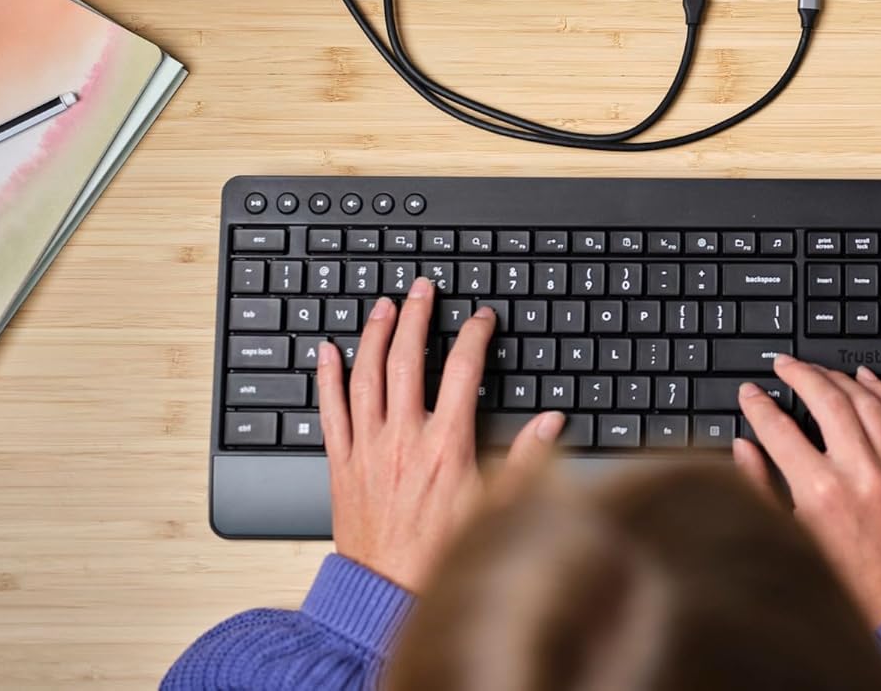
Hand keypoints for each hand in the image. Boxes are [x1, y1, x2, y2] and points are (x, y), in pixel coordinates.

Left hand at [316, 278, 562, 591]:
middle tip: (421, 289)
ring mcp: (368, 448)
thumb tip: (552, 422)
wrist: (390, 592)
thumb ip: (527, 458)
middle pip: (406, 360)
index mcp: (446, 444)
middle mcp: (403, 438)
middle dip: (415, 317)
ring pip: (366, 377)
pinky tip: (328, 352)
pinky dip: (327, 377)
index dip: (474, 336)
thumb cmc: (443, 553)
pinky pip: (330, 411)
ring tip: (382, 307)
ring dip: (373, 335)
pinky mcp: (341, 464)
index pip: (462, 370)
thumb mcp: (496, 505)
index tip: (481, 318)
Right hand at [735, 356, 880, 626]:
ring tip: (817, 368)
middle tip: (783, 364)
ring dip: (839, 377)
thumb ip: (762, 487)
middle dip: (800, 374)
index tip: (750, 393)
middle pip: (827, 401)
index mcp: (820, 494)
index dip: (759, 405)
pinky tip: (866, 378)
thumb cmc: (843, 586)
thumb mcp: (790, 539)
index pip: (780, 429)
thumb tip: (743, 446)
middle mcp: (861, 475)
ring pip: (867, 401)